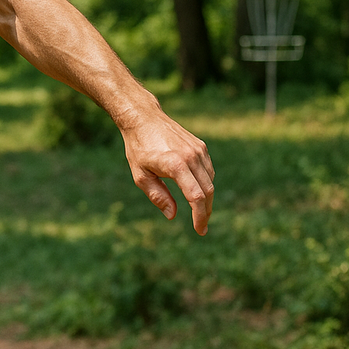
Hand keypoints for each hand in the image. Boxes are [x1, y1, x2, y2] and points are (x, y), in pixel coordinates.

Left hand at [121, 111, 213, 234]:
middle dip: (206, 211)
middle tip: (201, 226)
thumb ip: (158, 196)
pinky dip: (205, 183)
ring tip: (198, 210)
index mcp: (175, 164)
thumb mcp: (140, 175)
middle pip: (207, 191)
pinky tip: (196, 189)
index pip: (196, 196)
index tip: (199, 230)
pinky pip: (208, 170)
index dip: (200, 216)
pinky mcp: (201, 145)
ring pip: (210, 181)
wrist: (144, 118)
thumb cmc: (138, 147)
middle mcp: (191, 156)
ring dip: (206, 198)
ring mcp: (198, 149)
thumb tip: (172, 215)